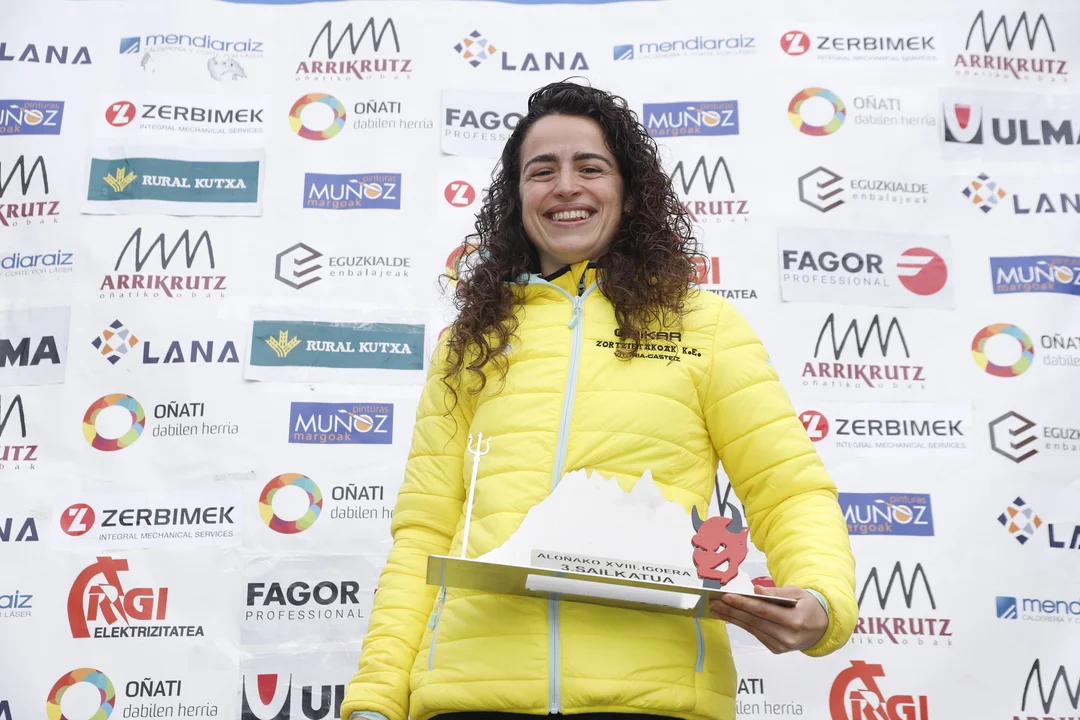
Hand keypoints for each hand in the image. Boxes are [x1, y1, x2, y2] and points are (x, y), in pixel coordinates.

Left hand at [708, 584, 827, 653]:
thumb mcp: (798, 593)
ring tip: (716, 608)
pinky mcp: (776, 649)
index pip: (764, 611)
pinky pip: (755, 634)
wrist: (821, 628)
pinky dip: (741, 624)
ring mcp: (781, 645)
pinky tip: (729, 616)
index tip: (726, 596)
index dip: (744, 604)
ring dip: (732, 618)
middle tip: (713, 602)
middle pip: (754, 621)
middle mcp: (788, 636)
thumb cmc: (808, 606)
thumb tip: (756, 590)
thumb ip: (777, 592)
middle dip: (732, 610)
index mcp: (795, 620)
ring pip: (752, 629)